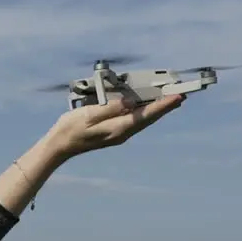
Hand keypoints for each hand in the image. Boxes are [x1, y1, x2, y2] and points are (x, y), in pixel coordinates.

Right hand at [46, 93, 185, 159]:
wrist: (60, 146)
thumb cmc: (71, 129)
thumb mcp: (89, 115)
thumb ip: (110, 108)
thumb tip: (130, 102)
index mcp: (118, 129)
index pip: (146, 115)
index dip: (163, 105)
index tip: (177, 97)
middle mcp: (123, 133)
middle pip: (149, 118)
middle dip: (166, 106)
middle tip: (181, 94)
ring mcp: (119, 134)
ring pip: (144, 119)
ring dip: (157, 108)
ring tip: (170, 98)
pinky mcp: (115, 131)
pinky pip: (135, 120)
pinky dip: (145, 110)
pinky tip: (148, 104)